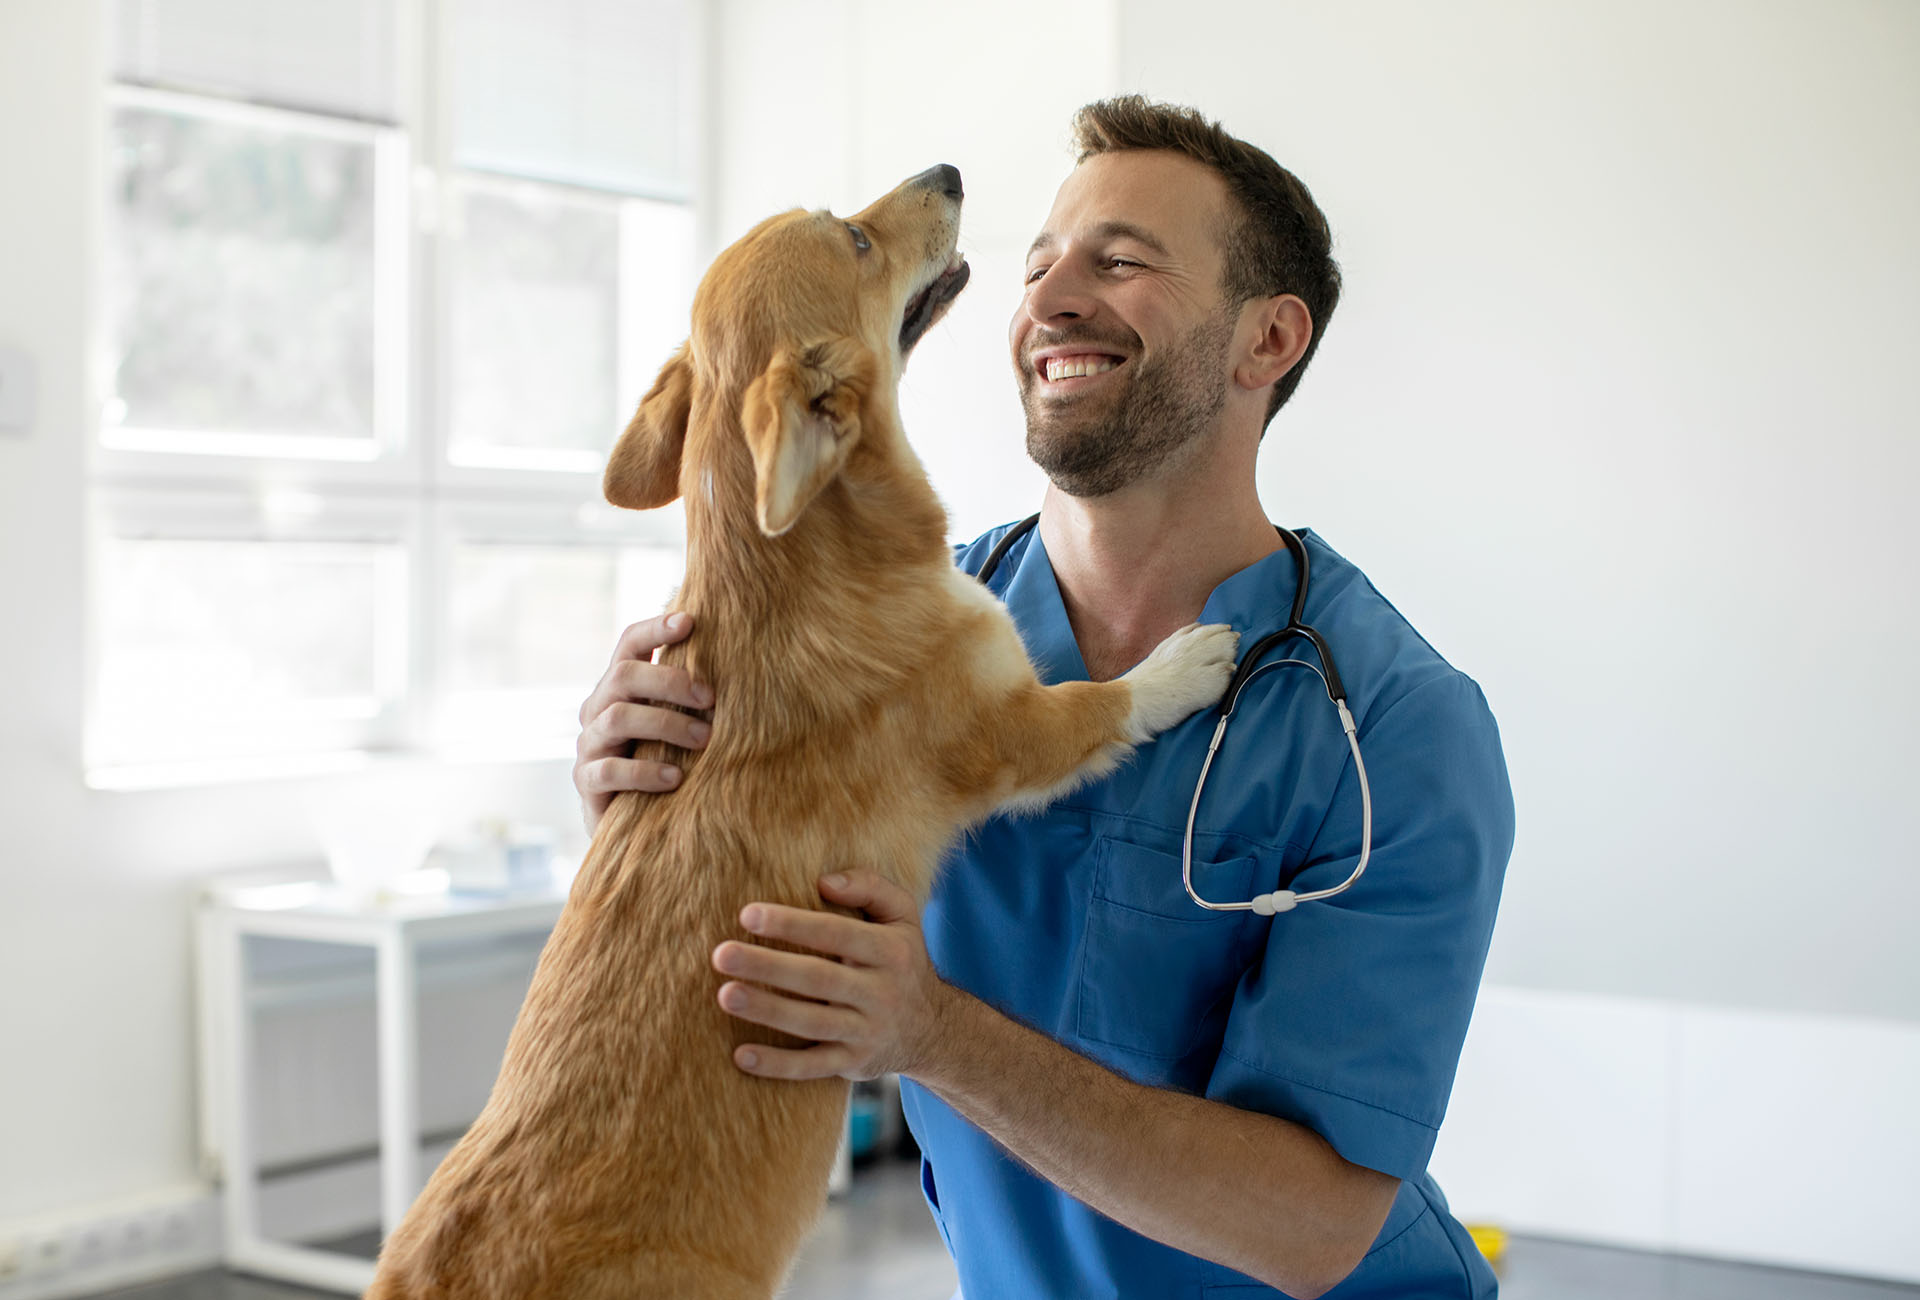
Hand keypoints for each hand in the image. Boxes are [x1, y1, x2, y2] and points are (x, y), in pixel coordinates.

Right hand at [573, 611, 714, 833]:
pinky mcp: (587, 782)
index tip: (690, 621)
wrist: (636, 822)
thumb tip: (749, 667)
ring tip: (703, 741)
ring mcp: (589, 744)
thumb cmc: (667, 760)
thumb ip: (694, 697)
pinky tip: (675, 778)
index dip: (655, 629)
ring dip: (665, 725)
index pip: (629, 643)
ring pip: (617, 718)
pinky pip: (609, 770)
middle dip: (669, 681)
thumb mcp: (679, 724)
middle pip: (623, 676)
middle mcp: (598, 709)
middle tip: (711, 699)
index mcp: (620, 687)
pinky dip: (645, 772)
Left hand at [711, 871, 951, 1081]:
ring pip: (812, 1022)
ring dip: (766, 1010)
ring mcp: (867, 1031)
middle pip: (818, 978)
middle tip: (722, 954)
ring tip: (724, 995)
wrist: (931, 1030)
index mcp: (890, 951)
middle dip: (768, 966)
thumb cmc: (901, 959)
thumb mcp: (903, 916)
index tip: (747, 914)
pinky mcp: (854, 1064)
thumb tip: (824, 881)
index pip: (837, 933)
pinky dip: (778, 1065)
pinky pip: (813, 1067)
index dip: (793, 923)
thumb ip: (870, 886)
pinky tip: (742, 1055)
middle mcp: (881, 992)